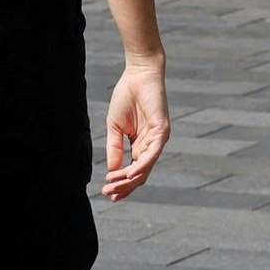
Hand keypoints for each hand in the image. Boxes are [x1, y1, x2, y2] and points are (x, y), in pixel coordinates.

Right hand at [100, 58, 170, 199]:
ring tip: (113, 185)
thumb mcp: (115, 127)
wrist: (138, 75)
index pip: (133, 171)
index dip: (121, 183)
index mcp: (140, 145)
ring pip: (146, 168)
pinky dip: (140, 165)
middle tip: (108, 194)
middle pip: (140, 174)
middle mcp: (151, 146)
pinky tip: (128, 173)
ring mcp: (158, 140)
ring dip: (129, 179)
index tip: (107, 192)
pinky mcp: (162, 131)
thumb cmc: (126, 97)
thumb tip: (111, 171)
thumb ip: (114, 149)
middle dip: (124, 186)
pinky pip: (152, 153)